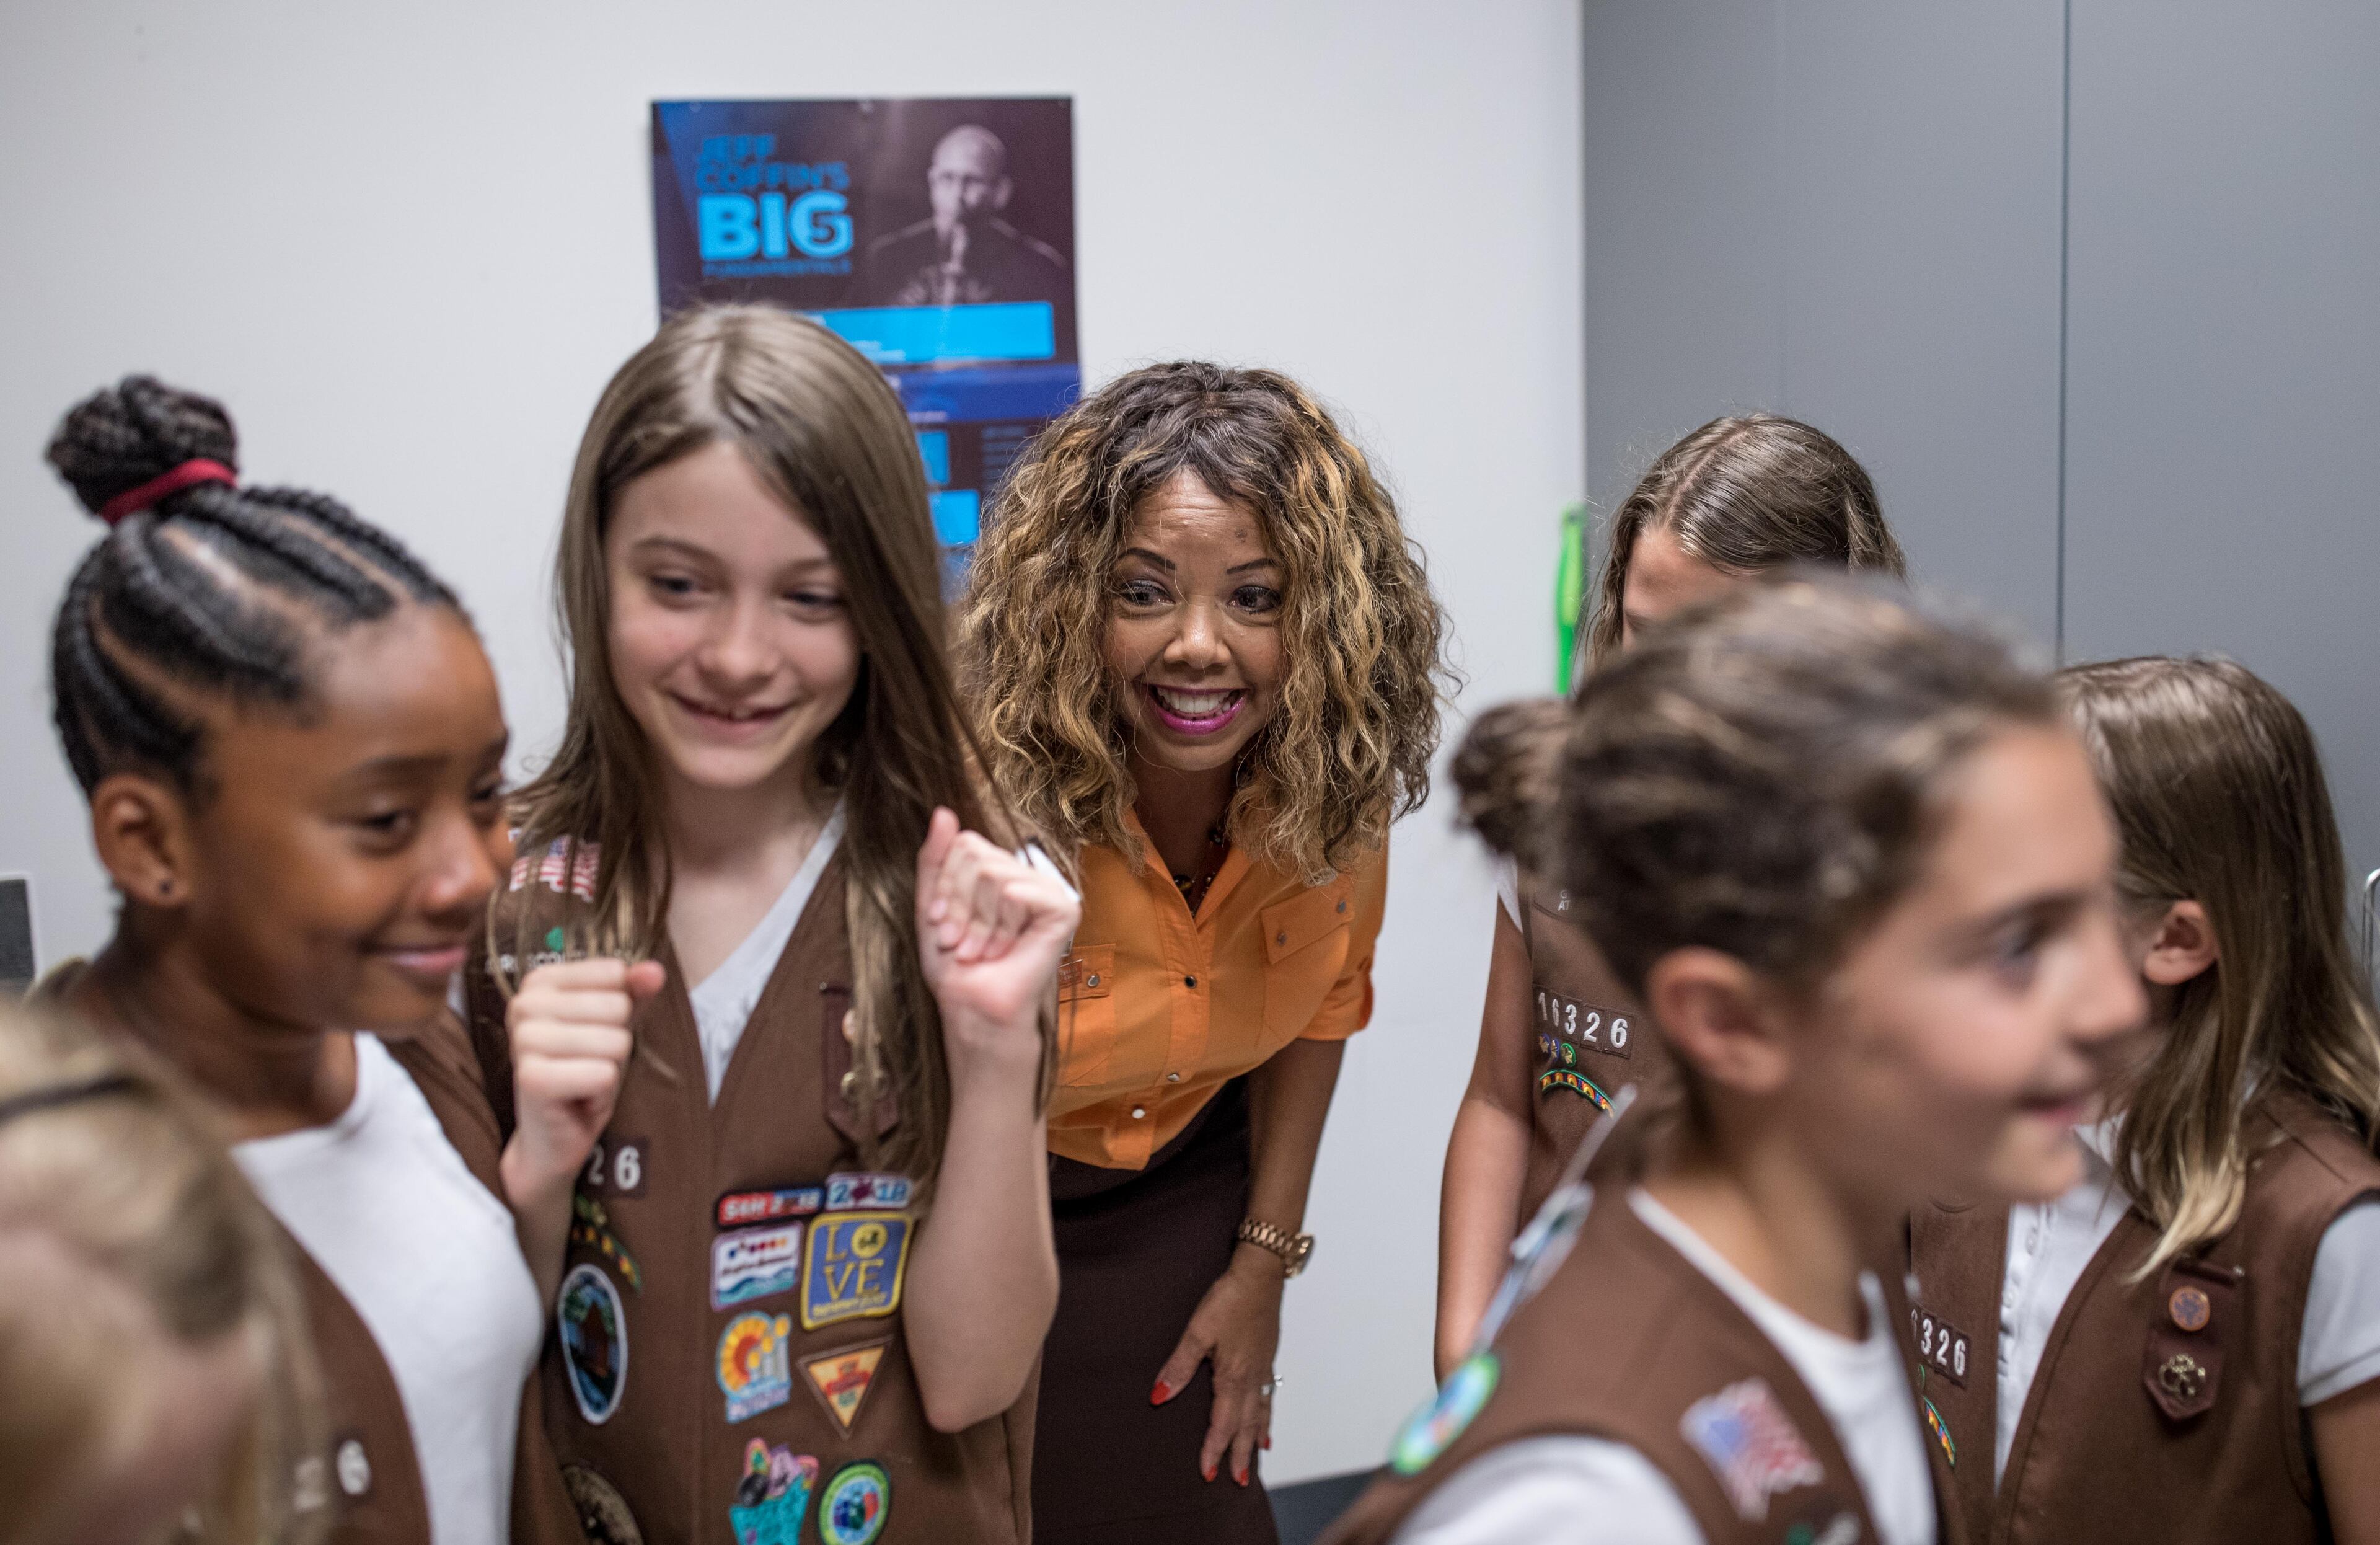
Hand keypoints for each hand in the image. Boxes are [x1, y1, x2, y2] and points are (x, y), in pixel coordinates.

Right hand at [499, 956, 661, 1205]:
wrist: (555, 1135)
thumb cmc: (583, 1070)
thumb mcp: (614, 1024)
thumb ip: (634, 992)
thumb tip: (655, 970)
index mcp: (539, 981)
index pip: (614, 973)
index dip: (619, 1010)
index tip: (590, 1034)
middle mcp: (523, 1004)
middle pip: (617, 1007)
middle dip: (616, 1043)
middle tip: (588, 1064)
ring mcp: (523, 1040)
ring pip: (614, 1041)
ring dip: (609, 1069)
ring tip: (583, 1081)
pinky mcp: (531, 1078)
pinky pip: (604, 1073)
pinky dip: (602, 1092)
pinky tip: (579, 1099)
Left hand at [915, 808, 1078, 1061]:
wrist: (974, 1005)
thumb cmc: (955, 964)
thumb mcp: (931, 904)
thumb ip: (935, 859)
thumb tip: (943, 812)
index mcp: (999, 870)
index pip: (965, 844)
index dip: (945, 885)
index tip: (940, 923)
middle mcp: (1026, 874)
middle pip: (976, 854)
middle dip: (958, 904)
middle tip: (959, 941)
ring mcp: (1047, 889)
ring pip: (992, 872)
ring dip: (976, 922)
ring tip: (979, 951)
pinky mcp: (1063, 909)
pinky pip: (1015, 892)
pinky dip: (999, 925)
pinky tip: (1002, 950)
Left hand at [1152, 1249, 1284, 1486]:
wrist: (1261, 1274)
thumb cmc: (1229, 1299)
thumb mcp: (1197, 1332)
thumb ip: (1178, 1366)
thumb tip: (1159, 1397)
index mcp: (1234, 1377)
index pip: (1223, 1424)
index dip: (1214, 1450)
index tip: (1207, 1473)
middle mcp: (1252, 1378)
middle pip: (1246, 1426)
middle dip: (1239, 1454)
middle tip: (1236, 1481)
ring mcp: (1263, 1367)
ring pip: (1260, 1413)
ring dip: (1256, 1438)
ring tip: (1255, 1457)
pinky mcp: (1267, 1356)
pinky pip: (1268, 1395)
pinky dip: (1267, 1413)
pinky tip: (1266, 1418)